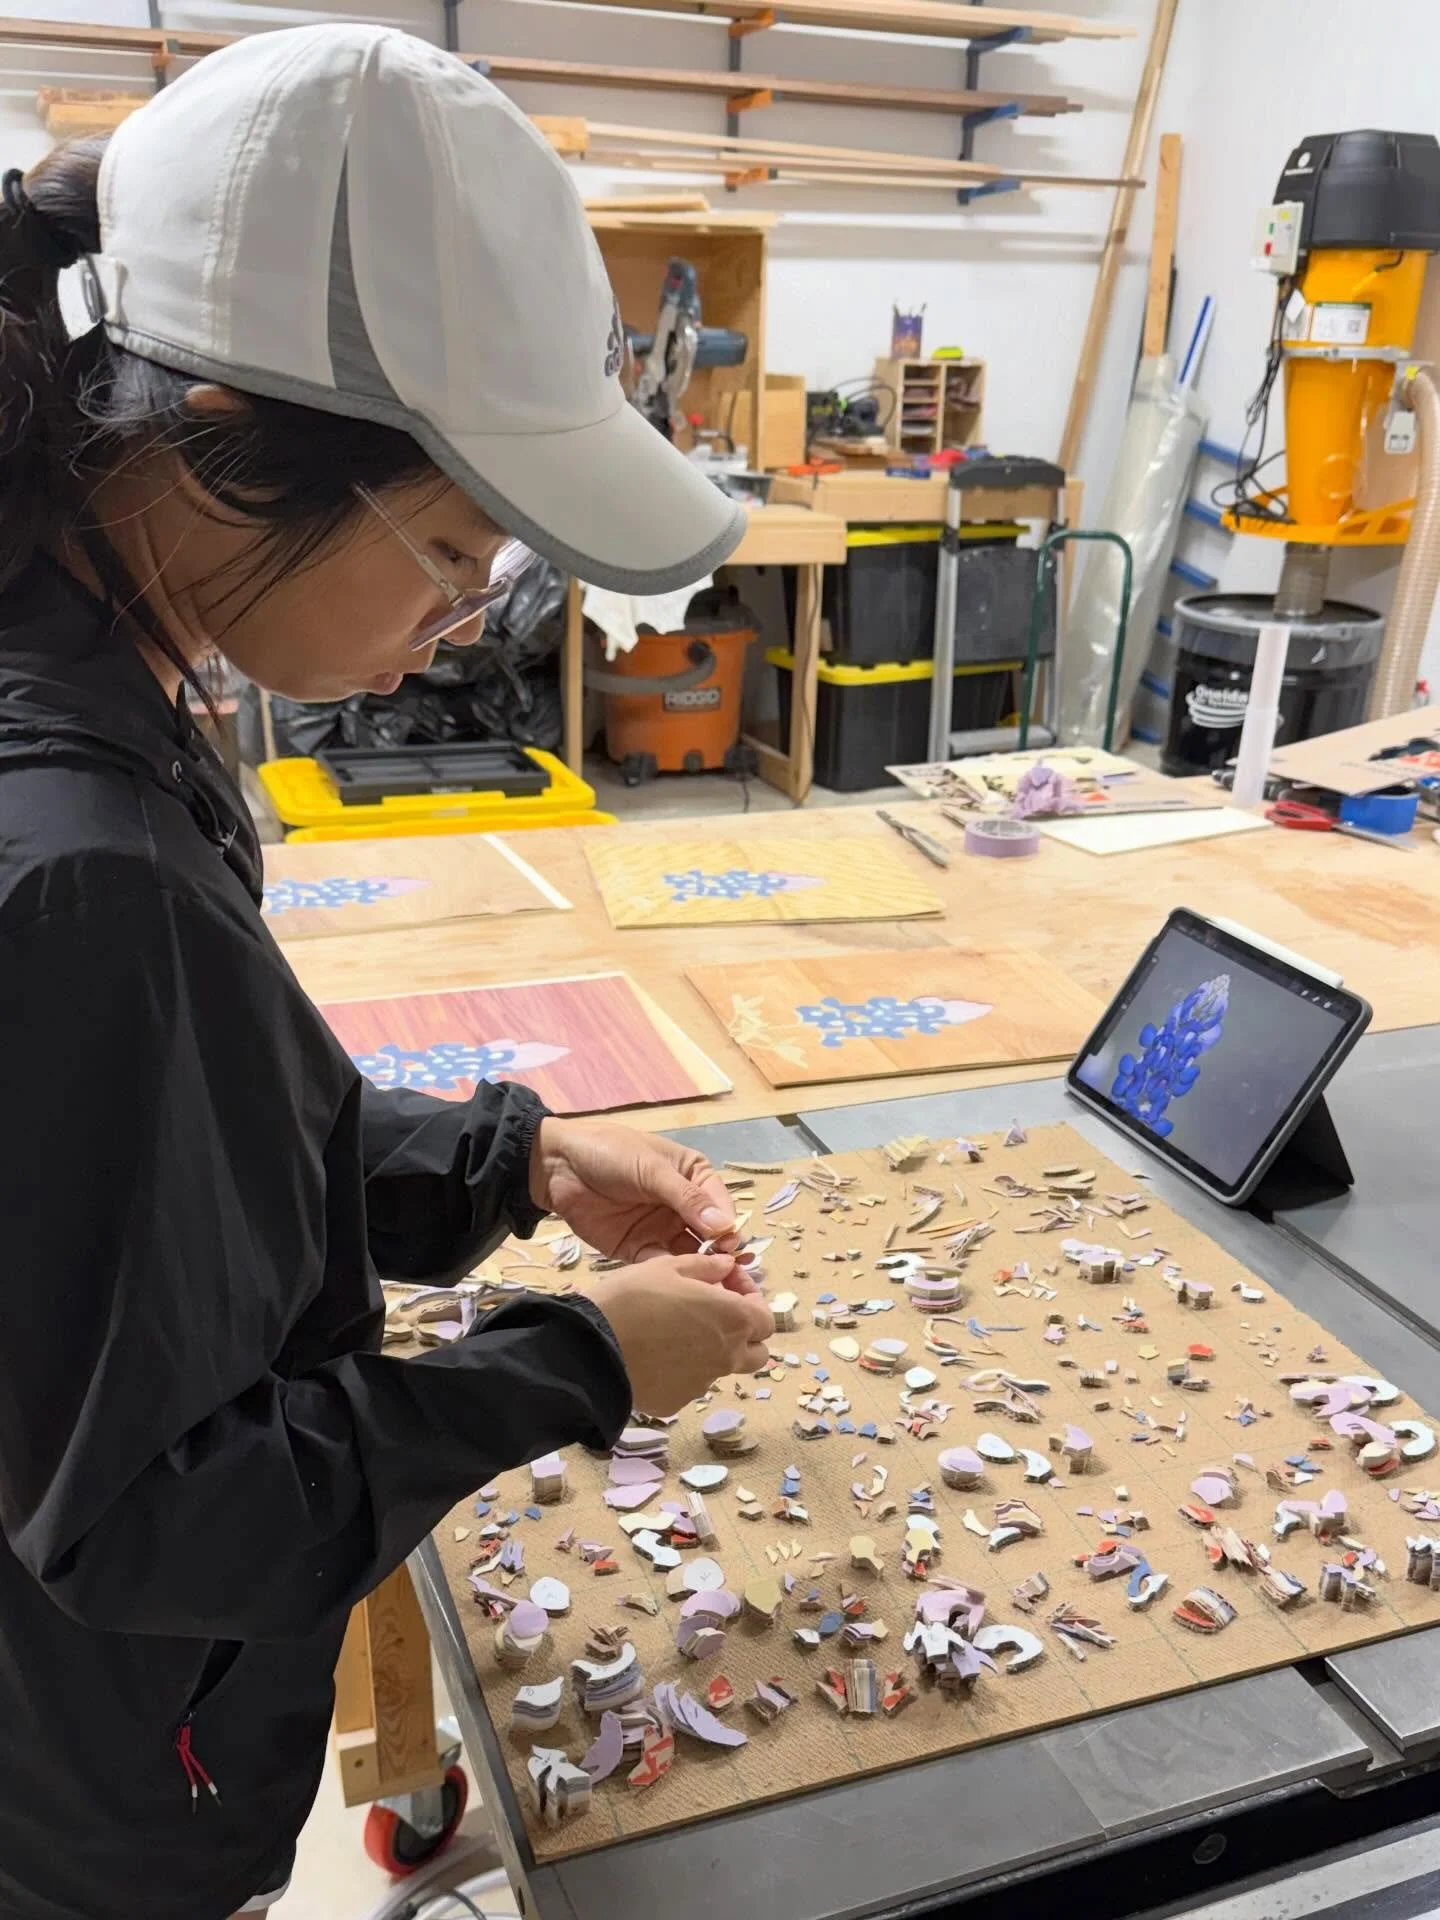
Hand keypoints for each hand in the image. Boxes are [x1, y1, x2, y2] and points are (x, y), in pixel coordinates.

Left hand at [530, 1119, 754, 1286]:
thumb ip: (686, 1198)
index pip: (720, 1205)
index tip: (731, 1246)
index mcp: (694, 1177)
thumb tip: (725, 1226)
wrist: (557, 1165)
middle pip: (709, 1235)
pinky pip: (659, 1265)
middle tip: (727, 1276)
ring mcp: (661, 1229)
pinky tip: (676, 1288)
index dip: (727, 1226)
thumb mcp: (651, 1169)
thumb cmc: (611, 1153)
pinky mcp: (638, 1249)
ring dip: (699, 1271)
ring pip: (689, 1254)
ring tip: (708, 1289)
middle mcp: (683, 1206)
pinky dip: (670, 1276)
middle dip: (719, 1255)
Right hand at [586, 1256, 774, 1415]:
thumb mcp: (668, 1267)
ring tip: (674, 1332)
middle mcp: (726, 1356)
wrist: (590, 1349)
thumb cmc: (632, 1298)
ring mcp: (702, 1384)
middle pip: (756, 1353)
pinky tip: (652, 1355)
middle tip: (714, 1314)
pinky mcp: (676, 1402)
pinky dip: (680, 1370)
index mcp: (733, 1319)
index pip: (766, 1318)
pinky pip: (688, 1384)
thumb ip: (706, 1267)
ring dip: (711, 1351)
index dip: (750, 1300)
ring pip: (721, 1369)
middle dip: (743, 1334)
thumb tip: (727, 1266)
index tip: (727, 1286)